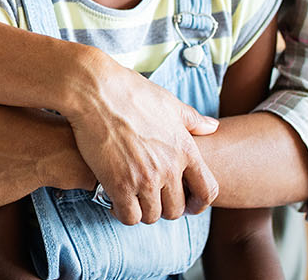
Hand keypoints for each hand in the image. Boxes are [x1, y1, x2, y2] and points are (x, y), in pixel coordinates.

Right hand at [65, 64, 219, 225]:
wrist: (96, 91)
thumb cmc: (131, 92)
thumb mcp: (170, 103)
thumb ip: (193, 120)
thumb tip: (212, 127)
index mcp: (185, 150)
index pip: (208, 191)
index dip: (199, 203)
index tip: (188, 203)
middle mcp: (169, 168)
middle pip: (176, 210)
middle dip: (165, 207)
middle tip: (151, 198)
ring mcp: (145, 179)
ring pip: (152, 216)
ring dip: (143, 210)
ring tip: (132, 198)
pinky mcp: (119, 184)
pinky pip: (129, 216)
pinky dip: (123, 213)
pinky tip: (116, 200)